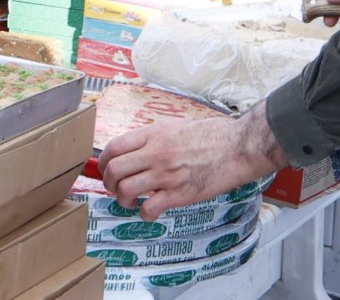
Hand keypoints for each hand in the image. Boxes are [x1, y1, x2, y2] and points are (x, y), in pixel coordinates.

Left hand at [98, 102, 287, 220]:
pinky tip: (149, 211)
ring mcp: (166, 175)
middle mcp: (155, 153)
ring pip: (126, 190)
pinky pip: (149, 209)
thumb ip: (152, 137)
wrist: (237, 147)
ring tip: (129, 201)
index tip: (105, 169)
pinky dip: (144, 214)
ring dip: (122, 200)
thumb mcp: (174, 126)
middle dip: (108, 182)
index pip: (114, 147)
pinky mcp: (179, 194)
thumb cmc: (210, 135)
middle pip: (114, 169)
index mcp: (153, 134)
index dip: (103, 161)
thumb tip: (133, 149)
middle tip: (114, 187)